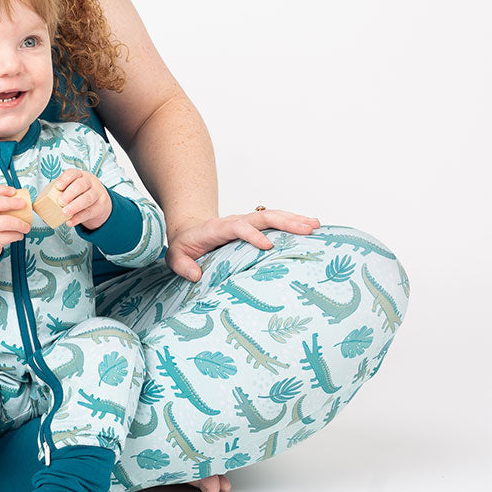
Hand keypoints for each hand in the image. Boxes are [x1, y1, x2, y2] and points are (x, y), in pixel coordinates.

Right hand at [0, 184, 29, 260]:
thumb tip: (18, 199)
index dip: (1, 189)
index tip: (13, 191)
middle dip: (11, 202)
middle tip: (22, 204)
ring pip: (5, 221)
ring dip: (20, 223)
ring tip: (26, 226)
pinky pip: (9, 236)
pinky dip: (18, 235)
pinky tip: (19, 235)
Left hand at [52, 169, 111, 229]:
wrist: (99, 203)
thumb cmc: (80, 195)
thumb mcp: (70, 191)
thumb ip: (57, 196)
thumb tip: (41, 210)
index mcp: (79, 175)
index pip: (73, 173)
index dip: (65, 179)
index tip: (58, 186)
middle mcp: (90, 182)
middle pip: (81, 185)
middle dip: (70, 193)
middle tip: (60, 202)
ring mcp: (97, 193)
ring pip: (88, 198)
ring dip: (75, 206)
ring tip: (65, 212)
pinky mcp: (100, 206)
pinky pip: (90, 212)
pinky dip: (78, 218)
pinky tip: (70, 222)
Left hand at [165, 209, 320, 281]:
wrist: (189, 230)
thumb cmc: (184, 246)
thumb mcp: (175, 256)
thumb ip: (182, 265)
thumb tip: (196, 275)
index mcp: (217, 229)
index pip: (237, 227)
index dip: (251, 235)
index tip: (266, 246)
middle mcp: (235, 222)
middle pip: (262, 217)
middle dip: (284, 222)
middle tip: (307, 229)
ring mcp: (247, 223)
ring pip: (272, 216)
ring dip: (294, 220)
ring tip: (316, 225)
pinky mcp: (255, 227)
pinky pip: (276, 222)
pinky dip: (294, 223)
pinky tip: (313, 227)